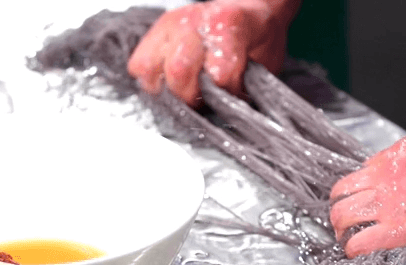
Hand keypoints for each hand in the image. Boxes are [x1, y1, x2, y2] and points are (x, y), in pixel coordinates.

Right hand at [127, 0, 294, 106]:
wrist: (249, 12)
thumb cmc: (257, 39)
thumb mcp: (266, 62)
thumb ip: (247, 85)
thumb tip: (229, 111)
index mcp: (228, 24)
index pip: (219, 72)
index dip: (227, 91)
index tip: (232, 92)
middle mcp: (195, 21)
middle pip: (178, 72)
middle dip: (190, 96)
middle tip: (202, 100)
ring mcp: (171, 25)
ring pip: (151, 68)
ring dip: (167, 89)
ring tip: (184, 91)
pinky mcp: (155, 32)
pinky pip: (139, 65)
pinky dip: (152, 80)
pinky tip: (170, 82)